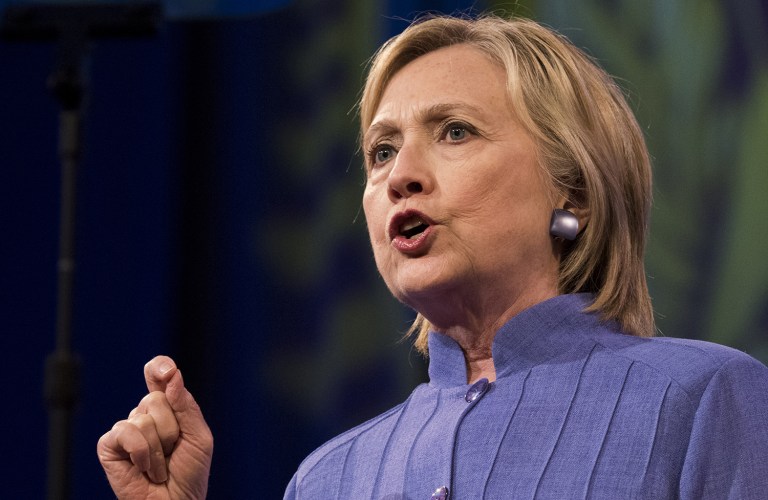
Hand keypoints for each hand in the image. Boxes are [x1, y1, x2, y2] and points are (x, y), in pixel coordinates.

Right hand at [97, 356, 212, 498]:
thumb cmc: (189, 474)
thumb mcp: (198, 436)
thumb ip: (186, 406)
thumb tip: (173, 376)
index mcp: (168, 408)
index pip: (159, 377)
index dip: (160, 367)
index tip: (166, 371)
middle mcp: (145, 415)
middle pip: (156, 399)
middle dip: (172, 429)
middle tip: (173, 452)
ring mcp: (127, 429)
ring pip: (143, 418)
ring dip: (159, 448)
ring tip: (160, 465)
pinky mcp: (110, 445)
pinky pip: (125, 432)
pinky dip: (141, 452)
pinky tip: (145, 468)